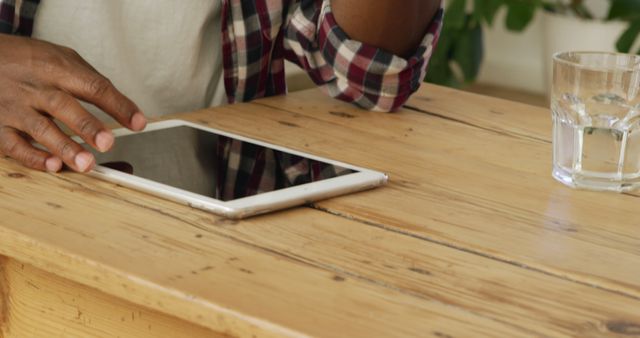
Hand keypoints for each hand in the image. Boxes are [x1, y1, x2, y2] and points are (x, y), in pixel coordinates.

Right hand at [0, 33, 145, 172]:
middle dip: (87, 126)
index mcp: (57, 68)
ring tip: (86, 163)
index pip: (93, 86)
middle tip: (107, 143)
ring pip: (40, 128)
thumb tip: (124, 108)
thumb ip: (91, 82)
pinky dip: (33, 157)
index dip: (118, 105)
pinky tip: (52, 166)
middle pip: (64, 106)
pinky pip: (14, 144)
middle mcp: (36, 87)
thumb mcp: (61, 58)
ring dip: (64, 147)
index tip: (138, 123)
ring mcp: (16, 107)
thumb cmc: (28, 61)